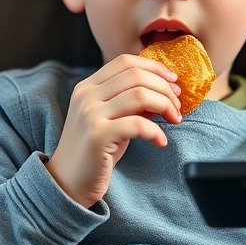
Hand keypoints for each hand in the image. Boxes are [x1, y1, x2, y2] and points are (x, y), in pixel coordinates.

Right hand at [45, 54, 181, 207]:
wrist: (67, 184)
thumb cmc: (94, 152)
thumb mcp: (108, 119)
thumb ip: (128, 101)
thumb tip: (163, 90)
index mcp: (87, 87)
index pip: (125, 61)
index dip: (154, 67)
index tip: (173, 81)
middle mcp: (86, 95)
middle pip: (136, 75)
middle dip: (165, 88)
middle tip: (178, 105)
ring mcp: (90, 114)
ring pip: (140, 95)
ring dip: (165, 105)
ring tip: (174, 120)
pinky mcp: (97, 136)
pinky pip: (138, 124)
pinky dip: (156, 131)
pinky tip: (161, 141)